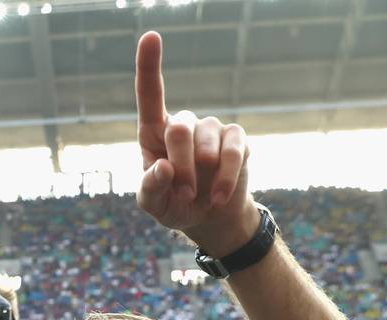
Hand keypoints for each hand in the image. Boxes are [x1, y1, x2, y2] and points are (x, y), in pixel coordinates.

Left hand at [135, 31, 258, 254]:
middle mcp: (182, 124)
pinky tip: (219, 196)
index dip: (149, 66)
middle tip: (181, 192)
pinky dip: (225, 178)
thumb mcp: (152, 205)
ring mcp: (211, 129)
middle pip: (179, 128)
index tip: (150, 36)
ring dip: (203, 175)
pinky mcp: (237, 140)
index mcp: (154, 133)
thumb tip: (163, 167)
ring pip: (207, 143)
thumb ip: (150, 189)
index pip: (150, 95)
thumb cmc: (173, 204)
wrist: (209, 217)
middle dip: (180, 166)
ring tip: (200, 198)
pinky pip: (234, 152)